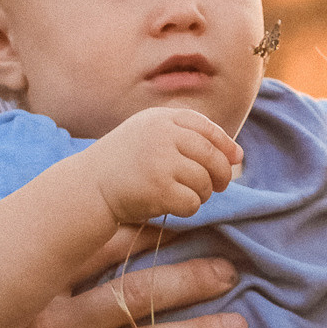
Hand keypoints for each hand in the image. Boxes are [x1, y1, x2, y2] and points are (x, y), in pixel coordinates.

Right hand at [86, 109, 241, 225]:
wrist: (89, 186)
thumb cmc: (124, 163)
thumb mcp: (149, 134)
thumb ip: (188, 136)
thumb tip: (238, 155)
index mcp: (160, 119)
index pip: (206, 128)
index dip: (224, 144)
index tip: (233, 159)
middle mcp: (162, 135)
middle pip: (212, 155)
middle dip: (221, 174)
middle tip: (219, 185)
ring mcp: (160, 162)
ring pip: (205, 181)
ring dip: (203, 193)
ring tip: (187, 194)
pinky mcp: (158, 189)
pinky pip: (193, 202)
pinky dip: (190, 208)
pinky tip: (175, 206)